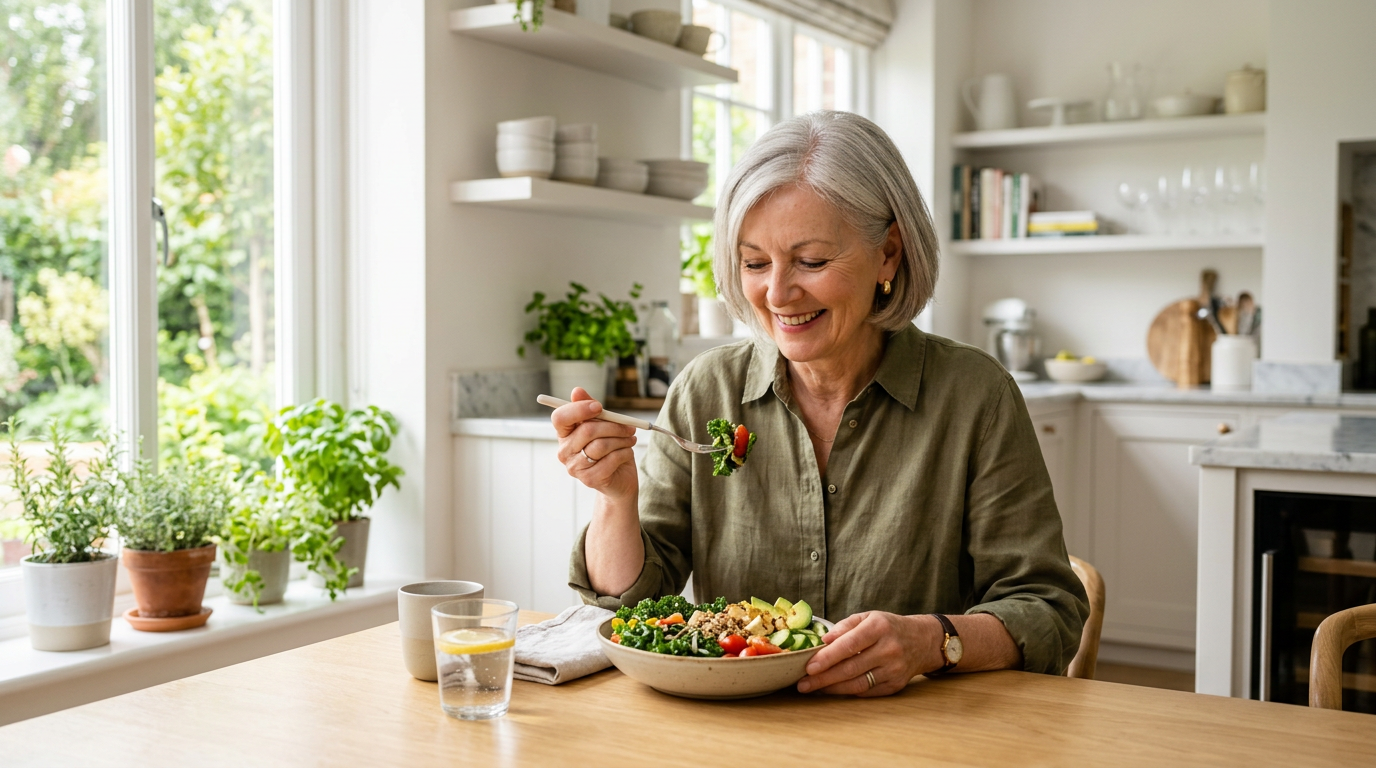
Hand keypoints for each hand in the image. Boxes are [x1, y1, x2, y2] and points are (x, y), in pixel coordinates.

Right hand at [551, 387, 638, 502]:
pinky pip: (611, 459)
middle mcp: (564, 452)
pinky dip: (625, 453)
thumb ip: (590, 407)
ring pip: (601, 445)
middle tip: (629, 427)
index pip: (560, 418)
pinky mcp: (590, 479)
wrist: (619, 478)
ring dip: (621, 439)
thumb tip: (577, 391)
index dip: (579, 409)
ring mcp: (575, 468)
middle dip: (613, 426)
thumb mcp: (602, 425)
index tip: (599, 407)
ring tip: (630, 439)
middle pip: (587, 431)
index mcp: (564, 434)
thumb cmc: (609, 448)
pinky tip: (627, 452)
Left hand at [795, 612, 941, 696]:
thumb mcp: (868, 617)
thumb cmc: (888, 627)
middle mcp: (889, 649)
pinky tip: (832, 690)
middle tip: (802, 684)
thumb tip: (824, 641)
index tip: (808, 667)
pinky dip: (848, 691)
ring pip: (857, 684)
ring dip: (832, 688)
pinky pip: (867, 691)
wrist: (922, 641)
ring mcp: (894, 669)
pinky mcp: (896, 685)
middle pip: (851, 668)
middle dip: (823, 678)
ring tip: (813, 689)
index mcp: (879, 628)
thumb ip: (845, 626)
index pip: (850, 645)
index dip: (828, 657)